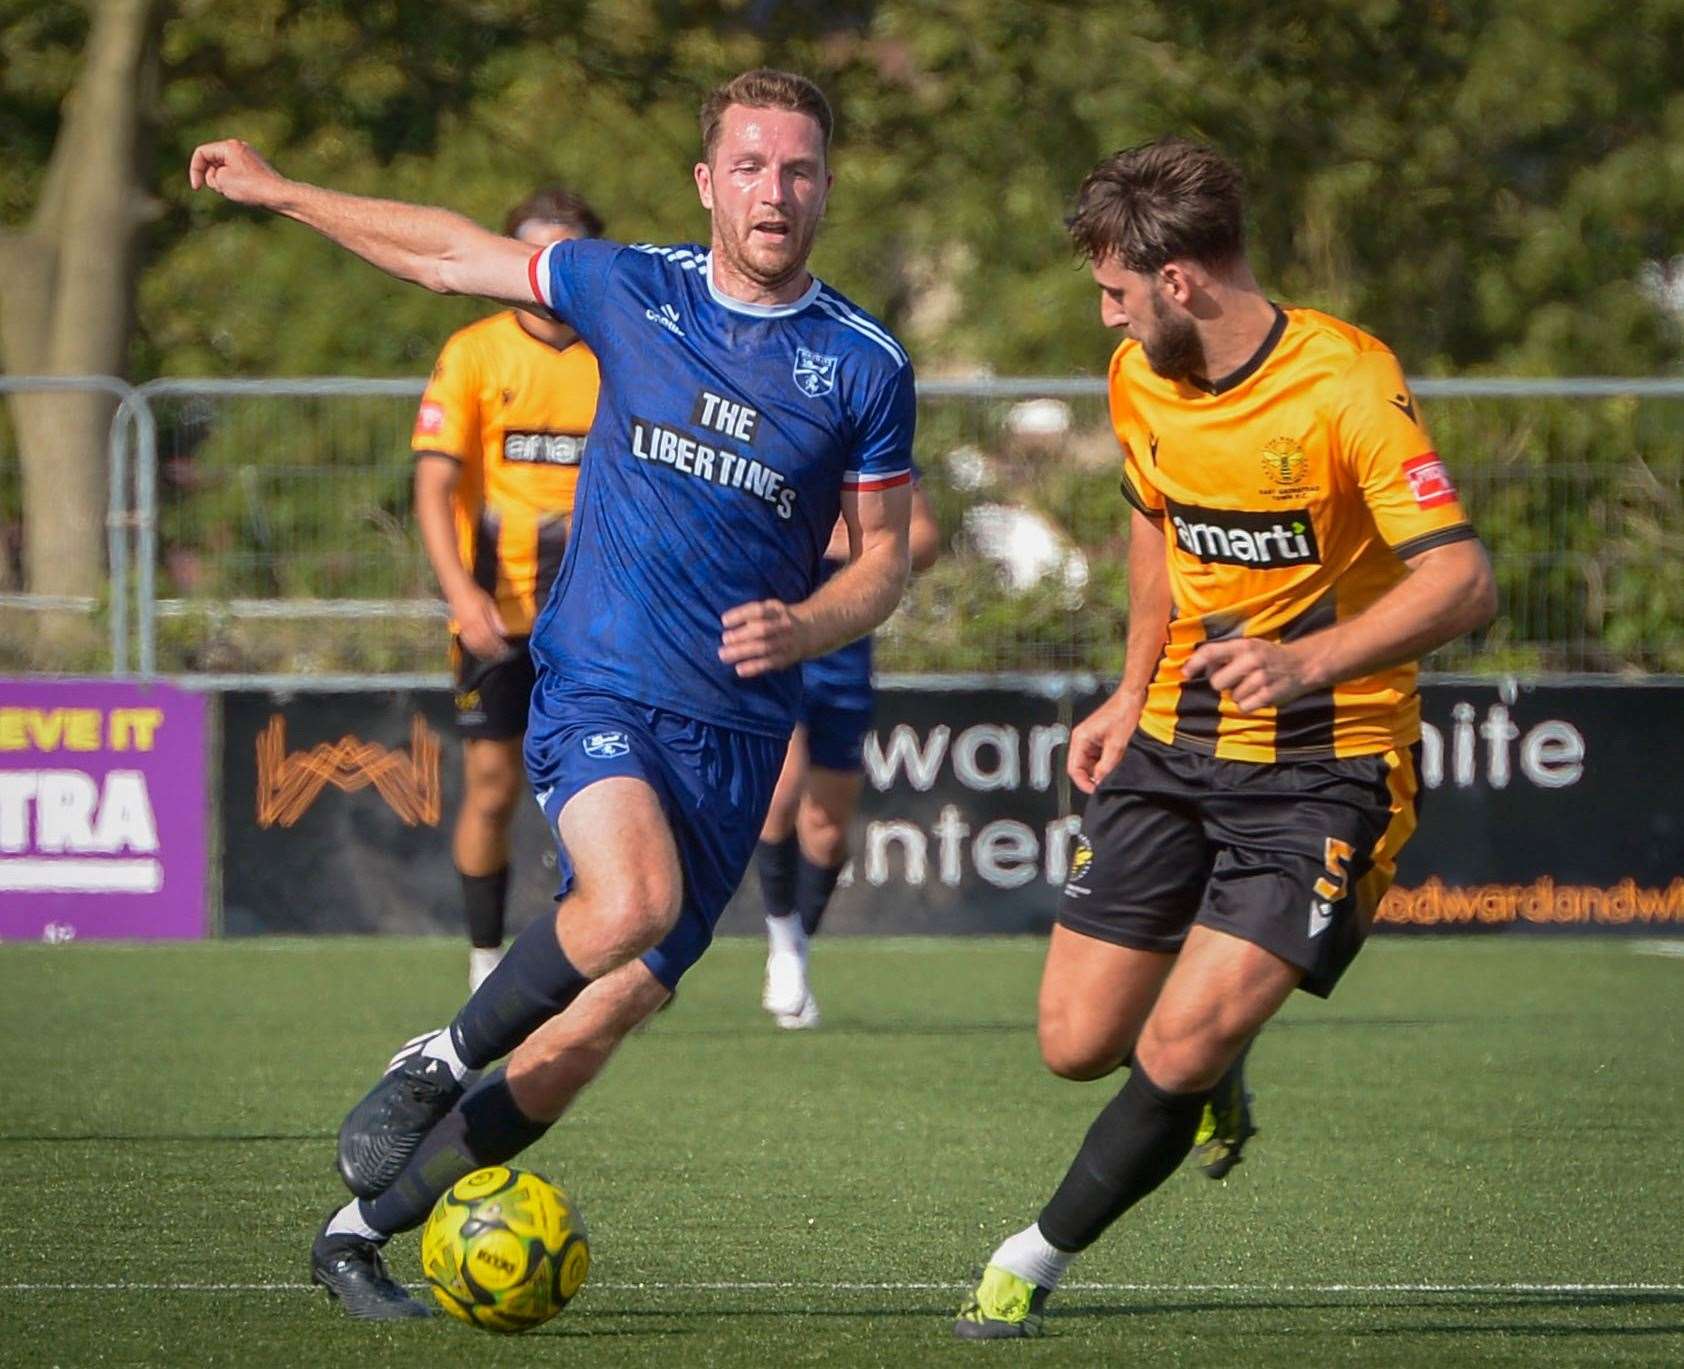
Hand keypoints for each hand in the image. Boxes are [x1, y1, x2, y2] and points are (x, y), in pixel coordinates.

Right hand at [188, 139, 286, 206]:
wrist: (280, 196)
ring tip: (238, 192)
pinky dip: (234, 185)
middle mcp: (240, 147)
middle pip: (212, 161)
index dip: (195, 170)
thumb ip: (210, 174)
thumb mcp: (220, 181)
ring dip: (224, 182)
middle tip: (225, 190)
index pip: (201, 153)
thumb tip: (218, 175)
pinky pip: (235, 175)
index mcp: (229, 146)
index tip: (197, 188)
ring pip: (224, 170)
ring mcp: (248, 157)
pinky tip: (246, 193)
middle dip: (212, 178)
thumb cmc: (251, 188)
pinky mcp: (255, 168)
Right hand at [451, 588, 511, 660]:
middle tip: (500, 656)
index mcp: (480, 620)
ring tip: (491, 657)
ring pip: (474, 646)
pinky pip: (466, 643)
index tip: (506, 651)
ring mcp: (464, 628)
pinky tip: (479, 651)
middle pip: (483, 644)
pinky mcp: (460, 629)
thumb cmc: (475, 595)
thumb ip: (496, 619)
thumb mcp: (489, 604)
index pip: (491, 638)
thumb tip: (504, 633)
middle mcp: (471, 626)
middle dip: (492, 652)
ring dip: (483, 653)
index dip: (498, 646)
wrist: (458, 590)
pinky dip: (474, 649)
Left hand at [719, 600, 809, 677]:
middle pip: (762, 630)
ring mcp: (786, 642)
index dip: (741, 615)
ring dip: (743, 652)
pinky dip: (754, 667)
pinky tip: (739, 670)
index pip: (758, 610)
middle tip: (724, 639)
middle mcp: (783, 625)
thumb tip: (727, 625)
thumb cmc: (777, 619)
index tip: (724, 621)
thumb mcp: (769, 609)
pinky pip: (769, 663)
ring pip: (764, 647)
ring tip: (724, 655)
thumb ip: (751, 615)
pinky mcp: (786, 658)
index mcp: (776, 610)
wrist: (808, 631)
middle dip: (742, 635)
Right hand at [1068, 693, 1141, 793]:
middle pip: (1082, 767)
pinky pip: (1100, 757)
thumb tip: (1100, 781)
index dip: (1084, 783)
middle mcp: (1083, 739)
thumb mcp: (1116, 744)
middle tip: (1108, 782)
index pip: (1074, 768)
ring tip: (1116, 768)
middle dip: (1094, 776)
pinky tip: (1118, 761)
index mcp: (1080, 738)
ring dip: (1103, 769)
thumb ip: (1106, 765)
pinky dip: (1108, 762)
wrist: (1134, 697)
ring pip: (1092, 763)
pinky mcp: (1101, 739)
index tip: (1096, 791)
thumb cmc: (1124, 711)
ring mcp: (1092, 739)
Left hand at [1182, 637, 1311, 712]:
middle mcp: (1251, 660)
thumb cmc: (1268, 656)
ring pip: (1231, 696)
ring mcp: (1260, 679)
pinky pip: (1244, 707)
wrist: (1302, 665)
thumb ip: (1225, 654)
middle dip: (1222, 684)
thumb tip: (1195, 668)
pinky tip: (1258, 695)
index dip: (1195, 663)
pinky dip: (1248, 704)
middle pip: (1217, 682)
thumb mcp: (1248, 646)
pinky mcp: (1268, 695)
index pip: (1211, 652)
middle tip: (1235, 680)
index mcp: (1243, 646)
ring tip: (1252, 686)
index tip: (1185, 673)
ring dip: (1238, 694)